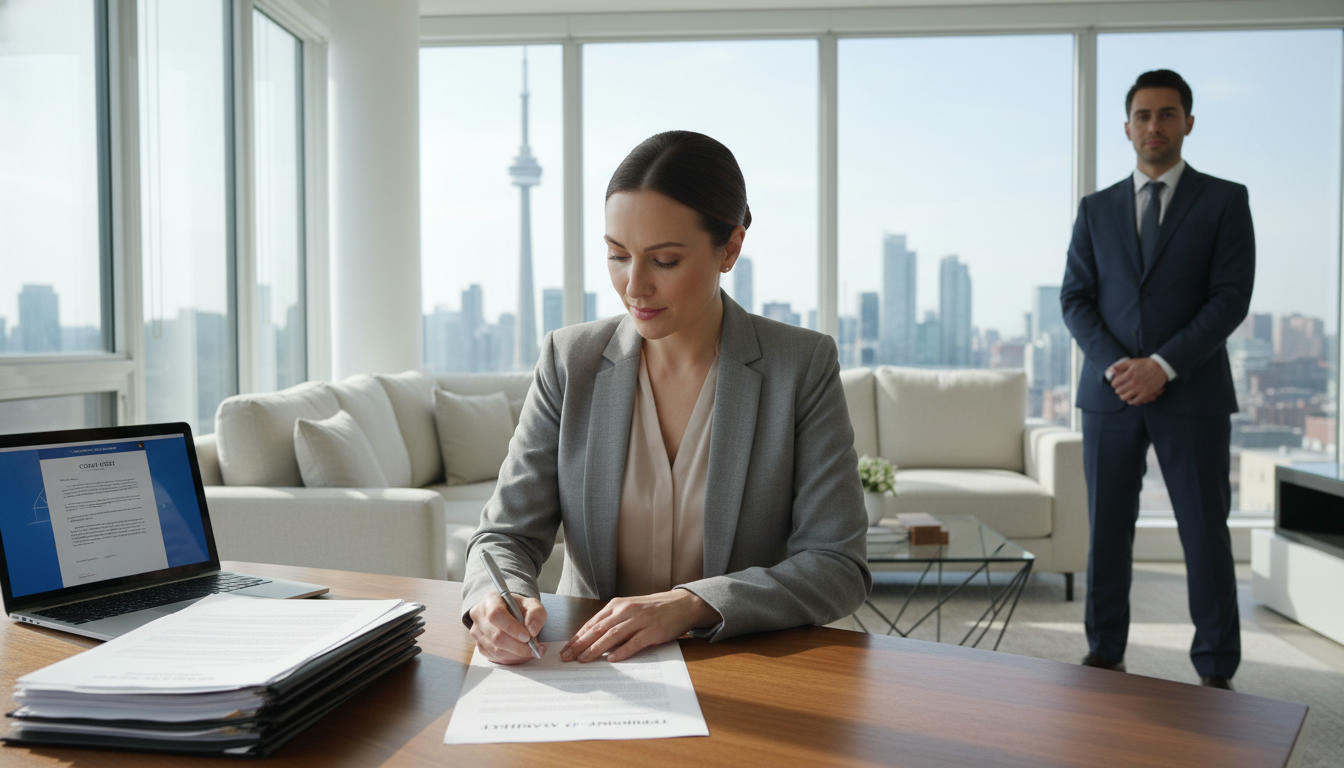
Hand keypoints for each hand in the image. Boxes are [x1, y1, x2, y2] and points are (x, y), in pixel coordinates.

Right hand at [468, 591, 546, 664]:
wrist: (510, 614)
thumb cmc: (519, 608)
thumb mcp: (532, 604)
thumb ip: (536, 613)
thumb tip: (532, 630)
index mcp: (491, 600)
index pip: (496, 614)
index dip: (512, 628)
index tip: (528, 637)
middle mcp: (479, 616)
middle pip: (496, 636)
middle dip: (518, 647)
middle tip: (535, 649)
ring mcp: (477, 632)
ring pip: (496, 650)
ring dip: (517, 655)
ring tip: (531, 651)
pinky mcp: (479, 646)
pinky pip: (495, 658)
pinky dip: (511, 659)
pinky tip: (521, 654)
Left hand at [559, 589, 720, 662]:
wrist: (682, 604)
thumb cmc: (653, 609)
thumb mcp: (630, 609)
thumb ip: (613, 621)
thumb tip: (591, 639)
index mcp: (617, 605)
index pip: (592, 623)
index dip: (578, 637)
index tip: (566, 649)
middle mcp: (626, 610)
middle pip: (598, 629)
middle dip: (581, 644)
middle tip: (568, 657)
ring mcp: (640, 620)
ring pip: (613, 636)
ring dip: (596, 649)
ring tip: (584, 659)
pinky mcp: (653, 631)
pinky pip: (635, 642)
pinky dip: (622, 651)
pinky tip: (612, 659)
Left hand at [1111, 357, 1166, 405]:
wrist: (1161, 367)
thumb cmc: (1146, 363)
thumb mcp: (1132, 362)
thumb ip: (1120, 365)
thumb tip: (1111, 370)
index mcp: (1128, 374)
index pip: (1115, 383)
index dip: (1114, 384)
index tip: (1116, 384)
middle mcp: (1133, 382)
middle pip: (1119, 391)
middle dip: (1118, 390)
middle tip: (1120, 389)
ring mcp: (1140, 389)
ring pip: (1125, 397)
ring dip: (1123, 396)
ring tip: (1124, 394)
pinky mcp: (1146, 394)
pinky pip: (1135, 401)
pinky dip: (1131, 402)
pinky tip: (1130, 400)